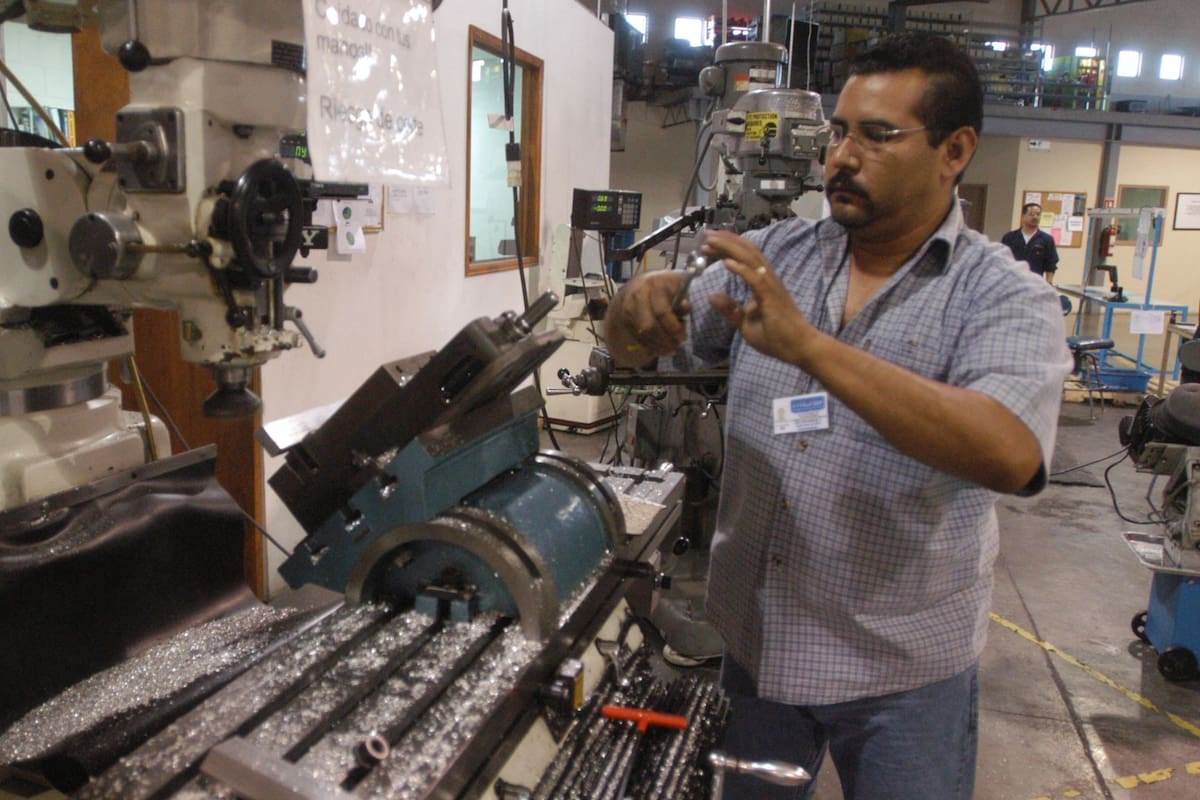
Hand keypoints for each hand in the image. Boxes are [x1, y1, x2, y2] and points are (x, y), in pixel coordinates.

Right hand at [609, 269, 687, 361]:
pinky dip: (649, 345)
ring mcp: (629, 306)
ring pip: (642, 333)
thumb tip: (684, 309)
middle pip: (649, 325)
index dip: (674, 328)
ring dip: (657, 345)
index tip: (684, 338)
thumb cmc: (667, 288)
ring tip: (670, 350)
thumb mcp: (679, 288)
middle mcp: (639, 295)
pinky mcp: (625, 317)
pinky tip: (660, 349)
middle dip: (664, 340)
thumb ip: (683, 301)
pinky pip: (636, 335)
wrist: (642, 282)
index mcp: (655, 285)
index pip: (662, 312)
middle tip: (677, 346)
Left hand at [701, 230, 817, 365]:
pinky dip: (741, 269)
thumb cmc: (777, 337)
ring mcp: (771, 287)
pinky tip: (726, 262)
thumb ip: (730, 310)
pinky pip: (755, 279)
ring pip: (750, 259)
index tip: (708, 243)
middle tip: (706, 234)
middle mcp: (768, 279)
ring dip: (730, 248)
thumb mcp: (746, 324)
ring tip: (711, 241)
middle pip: (747, 251)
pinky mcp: (772, 298)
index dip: (727, 247)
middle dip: (726, 241)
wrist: (800, 348)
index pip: (744, 258)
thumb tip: (712, 296)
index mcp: (762, 283)